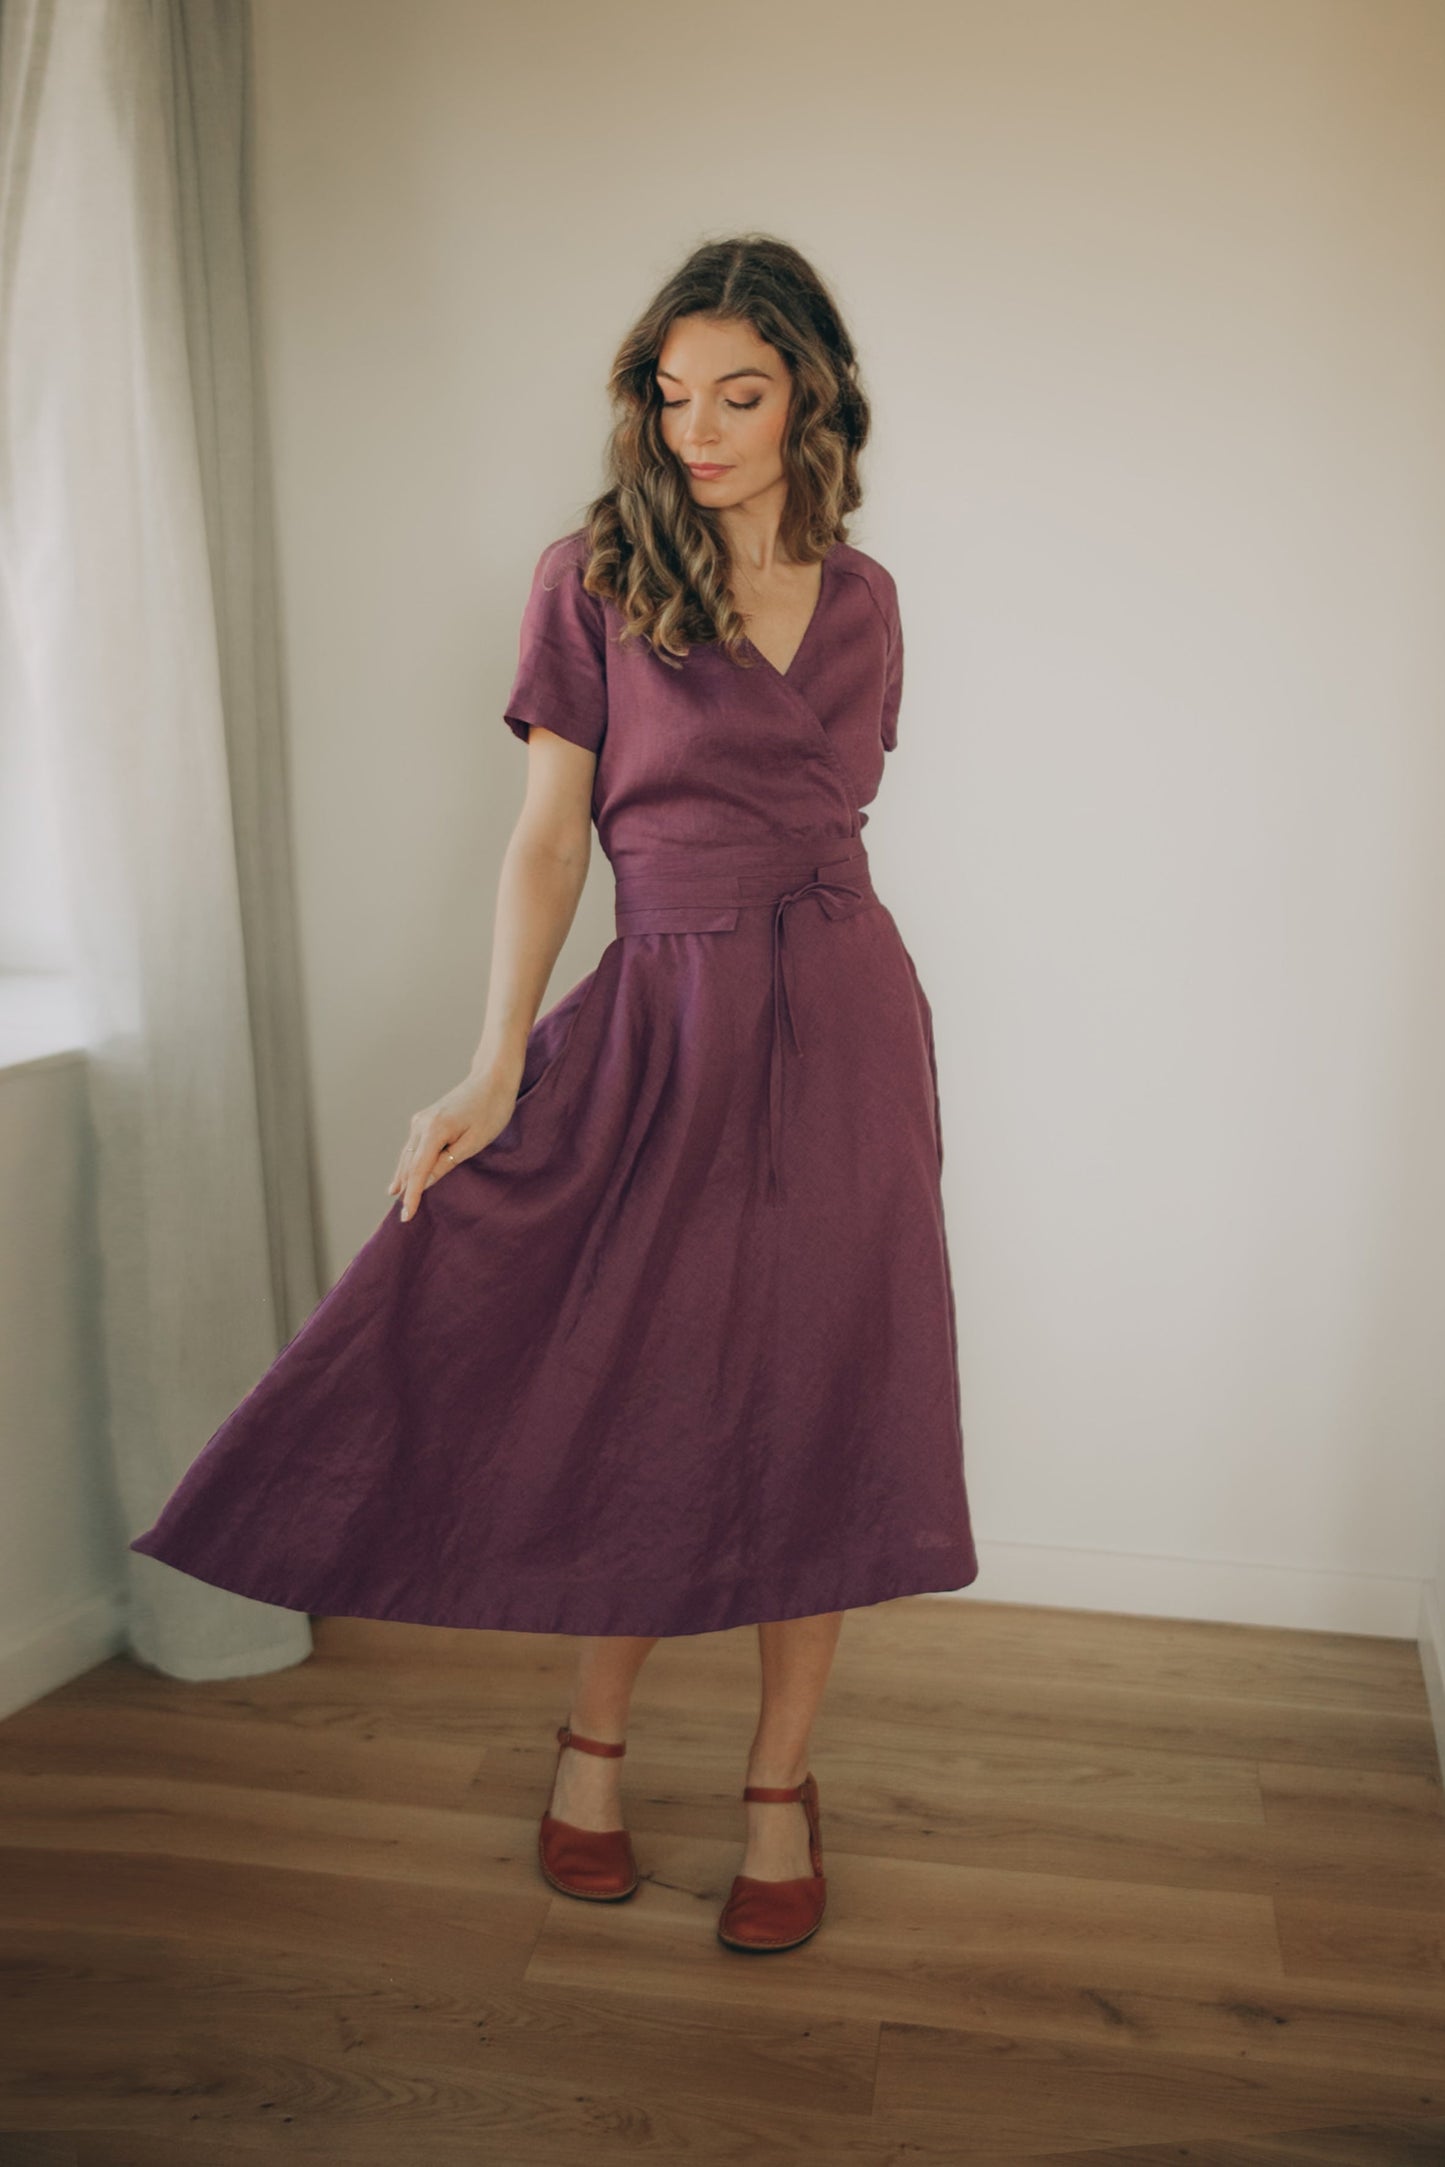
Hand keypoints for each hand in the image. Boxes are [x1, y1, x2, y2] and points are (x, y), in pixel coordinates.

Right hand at [387, 1064, 522, 1221]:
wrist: (491, 1078)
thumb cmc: (490, 1109)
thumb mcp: (474, 1141)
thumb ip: (447, 1162)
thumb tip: (426, 1180)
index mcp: (434, 1130)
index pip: (418, 1171)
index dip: (413, 1196)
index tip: (407, 1216)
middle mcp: (421, 1124)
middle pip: (409, 1164)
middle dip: (406, 1189)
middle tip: (403, 1216)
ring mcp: (421, 1120)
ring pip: (408, 1154)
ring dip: (403, 1175)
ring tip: (395, 1195)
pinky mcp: (426, 1119)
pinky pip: (413, 1146)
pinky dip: (409, 1162)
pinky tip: (404, 1172)